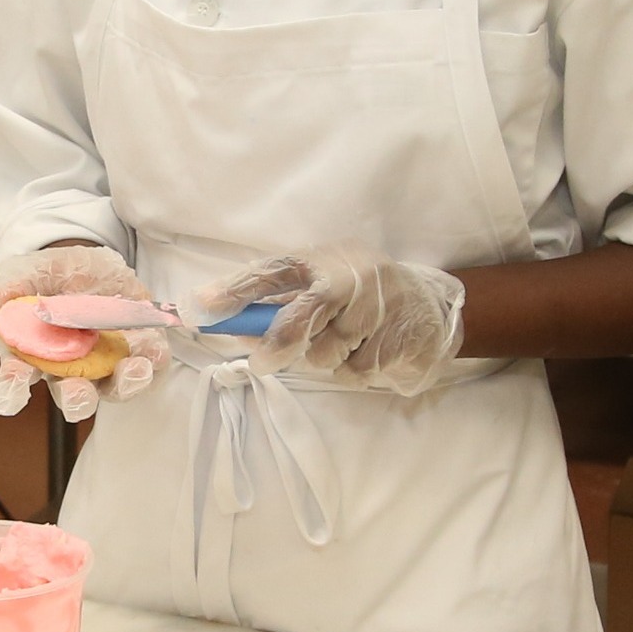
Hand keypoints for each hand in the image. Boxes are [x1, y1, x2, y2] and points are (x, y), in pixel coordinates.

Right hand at [0, 245, 162, 421]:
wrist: (85, 262)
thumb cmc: (43, 278)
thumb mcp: (19, 276)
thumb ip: (1, 295)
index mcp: (31, 358)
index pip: (14, 386)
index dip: (10, 393)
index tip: (11, 394)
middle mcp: (69, 371)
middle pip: (72, 398)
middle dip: (76, 400)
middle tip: (78, 394)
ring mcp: (105, 364)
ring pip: (115, 388)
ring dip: (125, 384)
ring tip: (133, 368)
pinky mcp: (138, 350)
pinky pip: (149, 364)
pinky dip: (153, 359)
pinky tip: (153, 348)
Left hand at [188, 249, 467, 396]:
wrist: (430, 305)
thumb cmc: (358, 297)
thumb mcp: (320, 287)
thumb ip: (280, 305)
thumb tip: (231, 328)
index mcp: (321, 260)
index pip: (273, 271)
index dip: (236, 289)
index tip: (201, 308)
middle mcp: (350, 276)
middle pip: (305, 313)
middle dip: (280, 343)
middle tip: (262, 364)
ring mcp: (380, 306)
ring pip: (328, 352)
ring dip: (324, 360)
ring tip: (341, 346)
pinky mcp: (400, 336)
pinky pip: (357, 371)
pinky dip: (353, 371)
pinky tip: (368, 353)